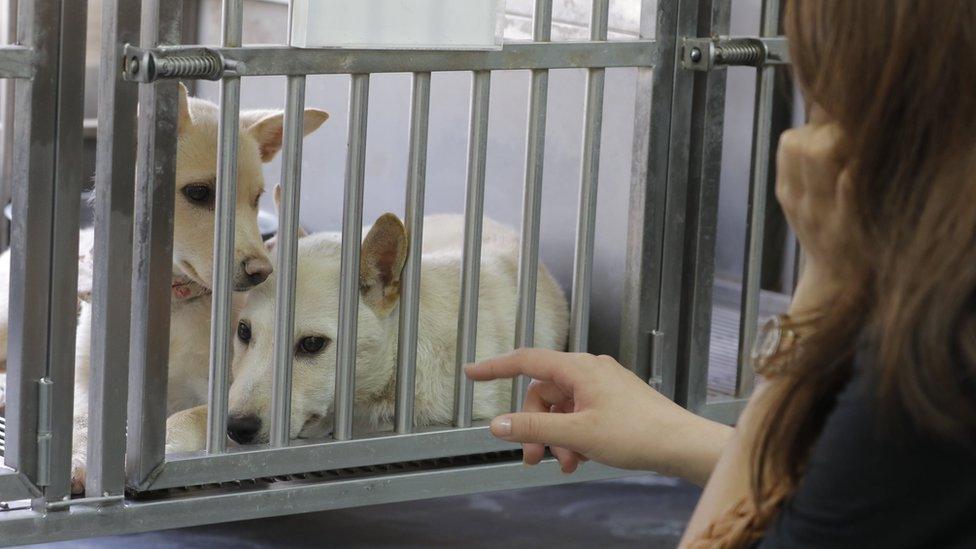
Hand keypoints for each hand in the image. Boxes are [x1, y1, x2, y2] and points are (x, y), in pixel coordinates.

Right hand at [465, 349, 730, 484]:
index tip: (471, 373)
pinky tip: (581, 460)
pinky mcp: (613, 402)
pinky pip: (580, 415)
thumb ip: (534, 427)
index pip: (526, 361)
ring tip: (566, 464)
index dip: (495, 367)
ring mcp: (603, 386)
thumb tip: (497, 424)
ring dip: (556, 437)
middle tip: (533, 457)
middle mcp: (590, 371)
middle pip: (543, 394)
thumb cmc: (637, 434)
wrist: (681, 444)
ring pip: (562, 409)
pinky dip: (573, 436)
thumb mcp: (577, 434)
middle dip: (534, 426)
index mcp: (579, 368)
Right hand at [775, 106, 854, 315]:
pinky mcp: (848, 225)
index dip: (813, 128)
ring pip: (821, 154)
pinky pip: (848, 187)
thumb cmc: (829, 234)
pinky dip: (853, 172)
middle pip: (803, 142)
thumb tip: (822, 122)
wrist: (839, 282)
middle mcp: (801, 200)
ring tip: (859, 154)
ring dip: (844, 142)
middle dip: (829, 130)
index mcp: (789, 192)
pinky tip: (861, 168)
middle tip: (852, 143)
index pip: (790, 142)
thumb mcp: (807, 202)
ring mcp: (823, 212)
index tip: (835, 138)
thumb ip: (808, 166)